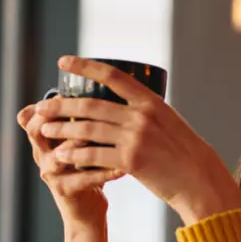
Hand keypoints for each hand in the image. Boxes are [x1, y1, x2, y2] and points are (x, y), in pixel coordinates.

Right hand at [17, 102, 121, 227]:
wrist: (88, 211)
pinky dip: (103, 171)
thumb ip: (84, 120)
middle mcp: (43, 154)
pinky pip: (83, 178)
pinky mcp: (66, 190)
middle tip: (84, 108)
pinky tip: (122, 167)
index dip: (46, 103)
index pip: (32, 116)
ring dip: (81, 142)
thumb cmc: (89, 169)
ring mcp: (52, 174)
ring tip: (104, 135)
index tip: (67, 92)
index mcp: (45, 140)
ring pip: (60, 153)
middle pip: (36, 130)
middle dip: (57, 116)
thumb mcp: (81, 143)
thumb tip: (104, 86)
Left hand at [34, 56, 240, 223]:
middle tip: (41, 106)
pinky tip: (61, 155)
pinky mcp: (131, 161)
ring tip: (45, 130)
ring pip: (87, 129)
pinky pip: (94, 155)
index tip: (63, 61)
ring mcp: (136, 137)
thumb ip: (144, 113)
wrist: (199, 179)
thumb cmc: (184, 153)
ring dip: (62, 129)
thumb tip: (120, 106)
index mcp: (151, 101)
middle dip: (61, 105)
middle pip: (91, 104)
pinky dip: (74, 155)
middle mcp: (141, 115)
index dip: (85, 66)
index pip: (112, 75)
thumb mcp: (168, 123)